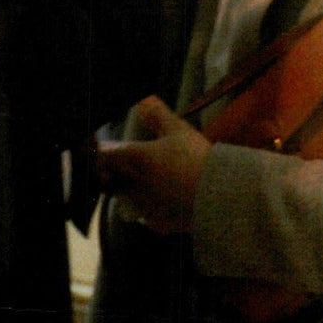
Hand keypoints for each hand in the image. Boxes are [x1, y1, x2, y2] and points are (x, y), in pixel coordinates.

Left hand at [97, 97, 211, 233]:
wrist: (218, 195)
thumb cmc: (197, 159)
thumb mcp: (179, 130)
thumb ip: (157, 114)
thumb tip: (143, 98)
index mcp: (135, 158)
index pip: (104, 156)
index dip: (104, 152)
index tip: (108, 150)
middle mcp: (133, 184)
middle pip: (111, 179)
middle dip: (115, 172)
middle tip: (126, 166)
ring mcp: (143, 206)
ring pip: (126, 198)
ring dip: (130, 190)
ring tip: (149, 183)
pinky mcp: (157, 223)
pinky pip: (145, 216)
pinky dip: (150, 210)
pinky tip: (164, 202)